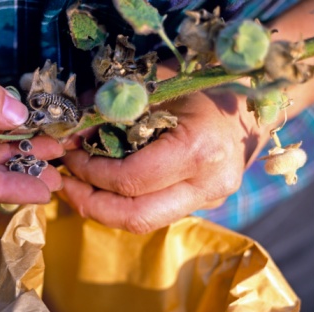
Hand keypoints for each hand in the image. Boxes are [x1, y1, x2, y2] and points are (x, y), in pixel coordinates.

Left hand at [59, 91, 268, 233]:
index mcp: (199, 151)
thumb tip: (70, 134)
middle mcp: (208, 186)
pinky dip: (122, 205)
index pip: (130, 180)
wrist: (249, 109)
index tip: (69, 156)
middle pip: (136, 217)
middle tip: (65, 185)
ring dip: (103, 209)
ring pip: (143, 222)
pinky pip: (154, 213)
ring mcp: (208, 202)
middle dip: (90, 204)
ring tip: (77, 188)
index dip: (91, 172)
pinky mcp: (202, 207)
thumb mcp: (154, 86)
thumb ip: (110, 108)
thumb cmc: (201, 88)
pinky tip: (104, 188)